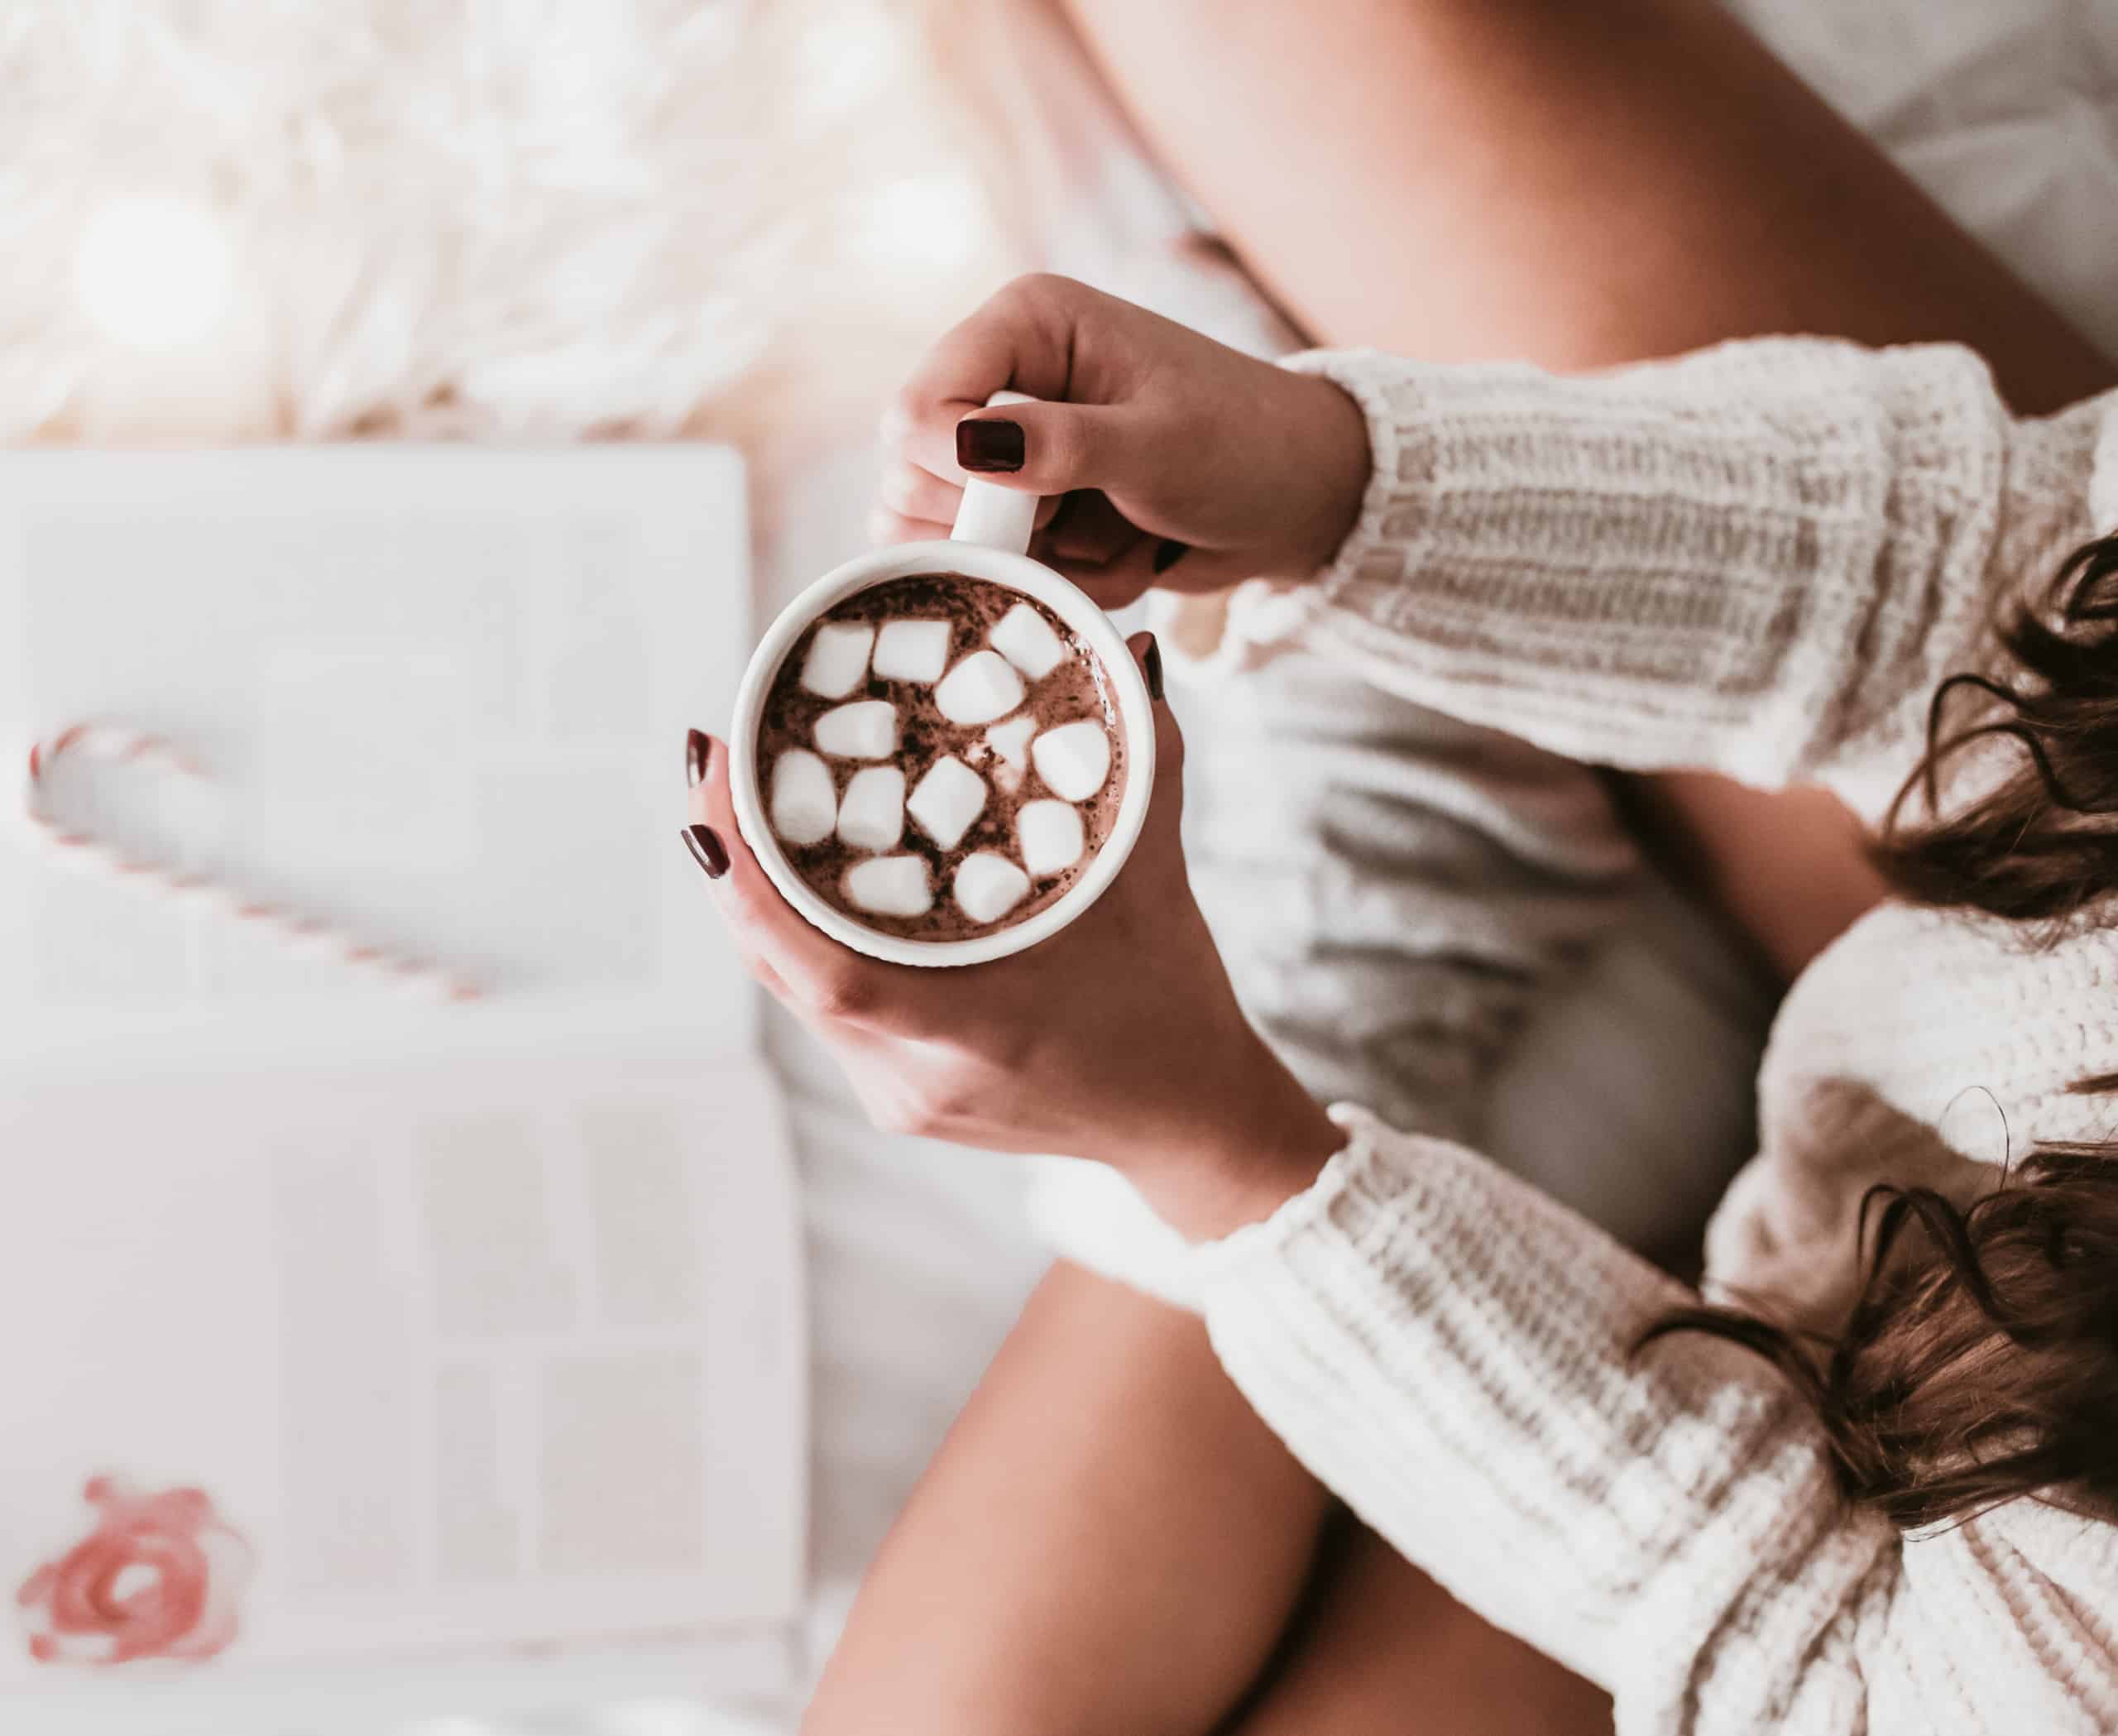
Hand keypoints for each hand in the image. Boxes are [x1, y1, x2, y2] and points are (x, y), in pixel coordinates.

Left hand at [683, 636, 1342, 1237]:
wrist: (1186, 1124)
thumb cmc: (1173, 1008)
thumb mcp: (1158, 880)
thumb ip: (1146, 762)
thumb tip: (1132, 652)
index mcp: (977, 1029)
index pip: (824, 970)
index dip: (747, 886)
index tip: (710, 794)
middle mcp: (916, 1075)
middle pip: (782, 966)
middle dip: (732, 861)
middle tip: (713, 760)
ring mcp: (897, 1092)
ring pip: (792, 985)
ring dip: (756, 895)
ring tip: (735, 800)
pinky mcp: (895, 1092)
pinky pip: (820, 1002)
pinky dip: (799, 934)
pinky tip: (790, 871)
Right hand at [877, 275, 1371, 609]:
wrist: (1301, 501)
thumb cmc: (1247, 448)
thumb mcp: (1160, 446)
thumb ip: (1062, 445)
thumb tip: (968, 443)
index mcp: (1025, 325)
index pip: (917, 405)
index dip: (952, 468)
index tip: (1030, 501)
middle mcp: (1001, 380)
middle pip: (913, 479)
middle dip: (1003, 525)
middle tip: (1080, 516)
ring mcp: (1011, 452)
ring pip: (955, 538)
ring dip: (1045, 560)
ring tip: (1119, 535)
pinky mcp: (1030, 511)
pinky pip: (1004, 570)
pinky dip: (1070, 581)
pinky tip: (1128, 554)